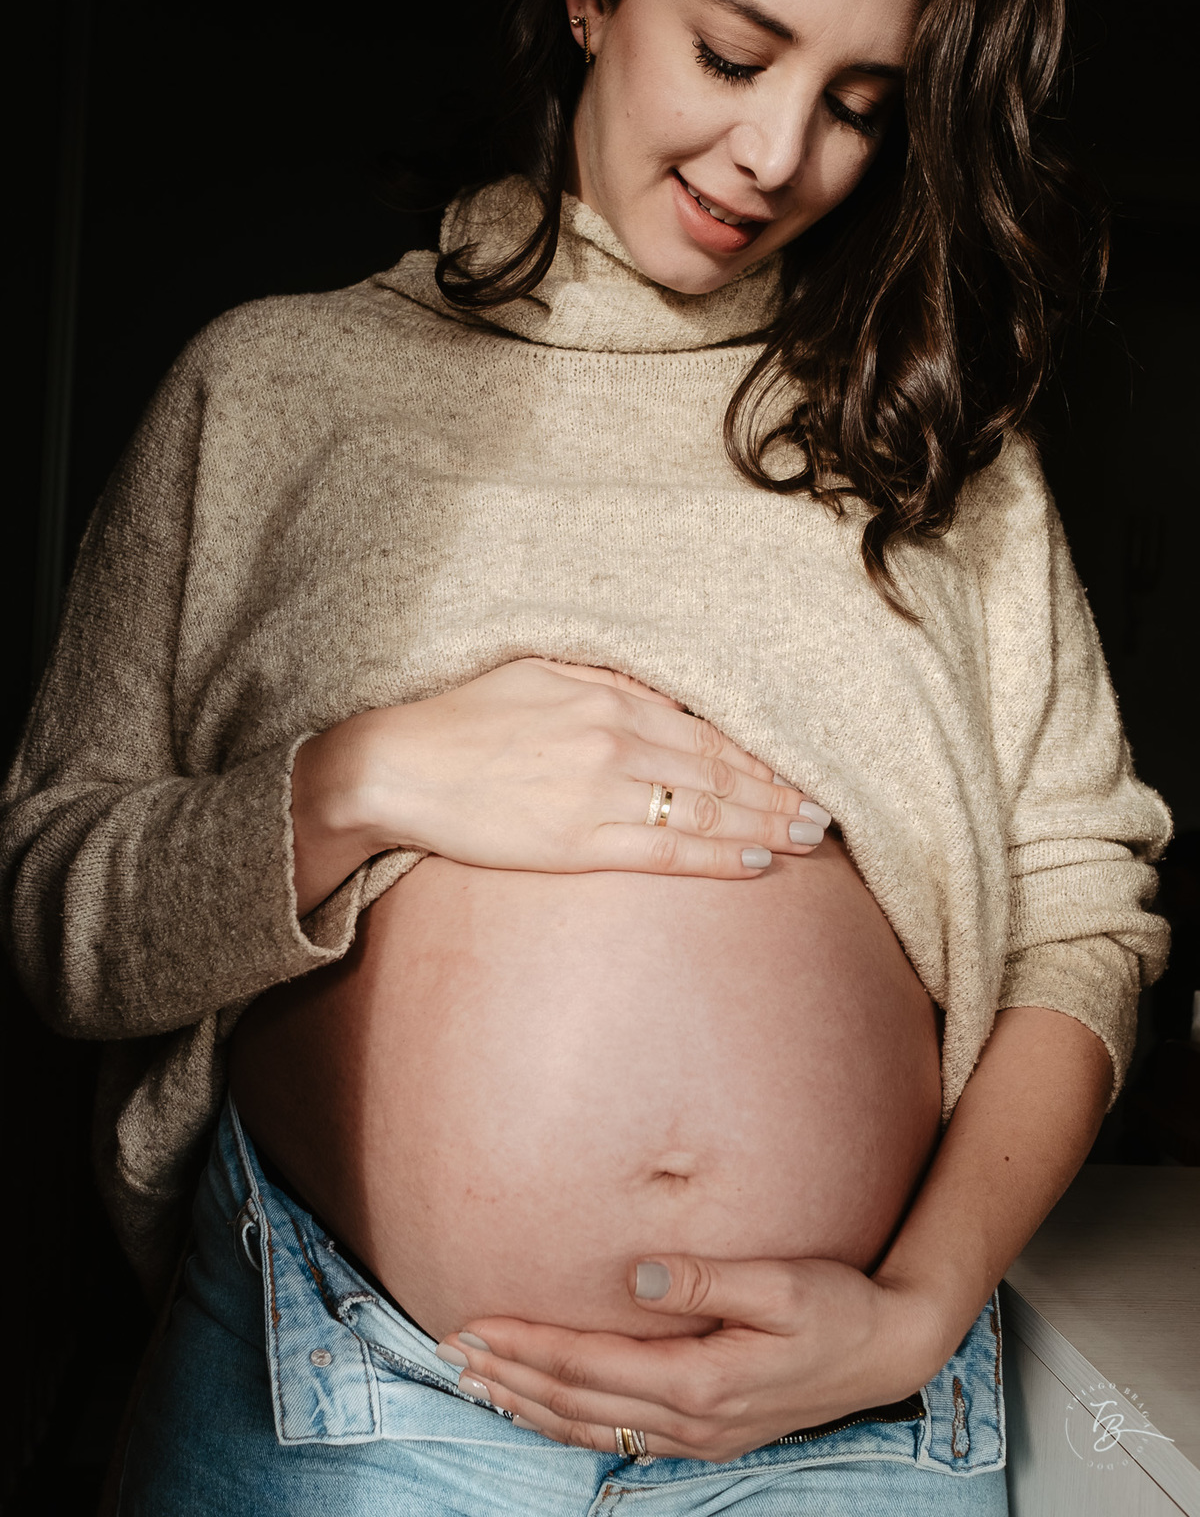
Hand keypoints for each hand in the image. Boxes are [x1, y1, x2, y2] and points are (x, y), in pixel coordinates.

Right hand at [292, 659, 830, 908]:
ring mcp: (600, 793)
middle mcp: (616, 741)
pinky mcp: (577, 841)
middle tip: (826, 812)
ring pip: (705, 812)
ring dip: (765, 826)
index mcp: (609, 698)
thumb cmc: (464, 717)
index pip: (708, 731)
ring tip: (807, 838)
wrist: (397, 765)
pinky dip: (716, 859)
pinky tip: (754, 865)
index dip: (762, 755)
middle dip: (779, 793)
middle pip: (720, 772)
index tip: (801, 769)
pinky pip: (665, 854)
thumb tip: (668, 696)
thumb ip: (608, 680)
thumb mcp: (539, 670)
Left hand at [435, 1252, 946, 1462]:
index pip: (586, 1365)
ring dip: (527, 1405)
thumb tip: (633, 1272)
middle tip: (449, 1353)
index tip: (472, 1325)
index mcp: (699, 1379)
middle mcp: (690, 1418)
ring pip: (589, 1428)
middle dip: (507, 1377)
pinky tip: (544, 1409)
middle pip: (574, 1402)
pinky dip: (568, 1423)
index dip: (524, 1345)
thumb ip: (704, 1278)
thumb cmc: (837, 1305)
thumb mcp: (779, 1282)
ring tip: (476, 1383)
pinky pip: (617, 1436)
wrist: (888, 1350)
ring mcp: (698, 1435)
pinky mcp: (708, 1434)